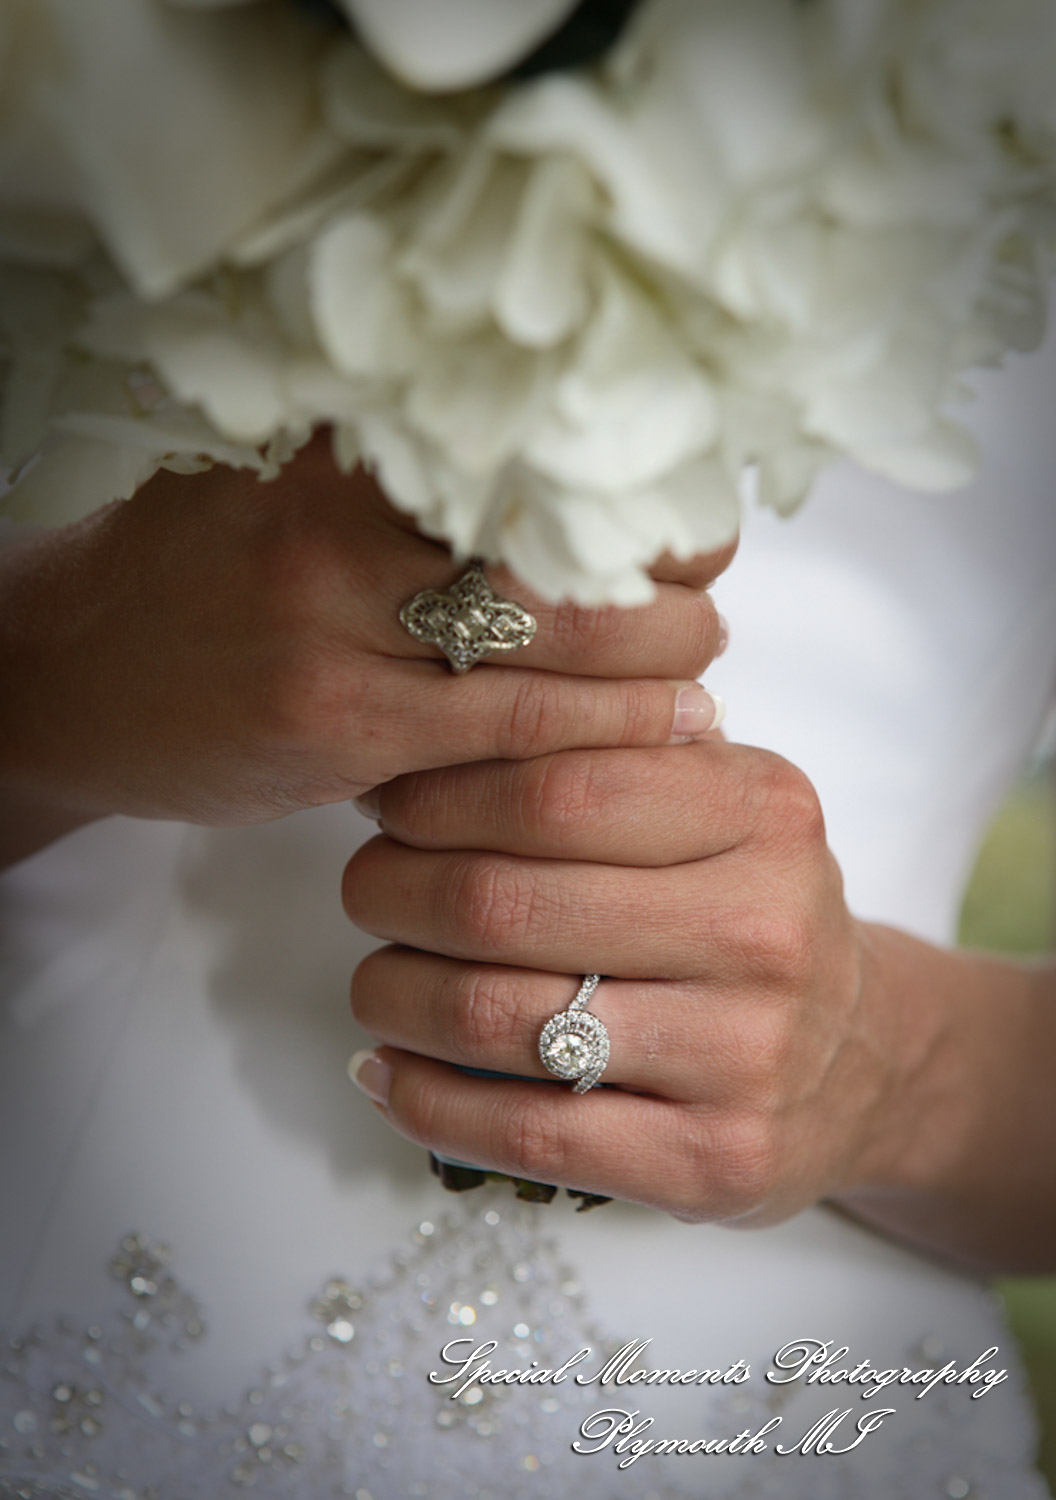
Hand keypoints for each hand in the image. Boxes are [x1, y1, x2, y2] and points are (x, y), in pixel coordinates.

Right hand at [0, 434, 729, 835]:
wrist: (63, 678)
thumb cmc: (190, 579)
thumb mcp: (278, 491)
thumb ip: (399, 484)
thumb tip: (561, 490)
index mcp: (334, 454)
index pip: (528, 445)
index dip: (631, 473)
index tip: (688, 499)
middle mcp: (338, 529)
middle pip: (560, 537)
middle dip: (667, 567)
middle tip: (712, 581)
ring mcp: (335, 634)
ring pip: (554, 638)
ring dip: (659, 654)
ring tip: (702, 655)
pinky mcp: (339, 732)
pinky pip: (511, 732)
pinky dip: (606, 728)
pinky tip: (666, 724)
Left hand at [343, 739, 883, 1223]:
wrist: (866, 1062)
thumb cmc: (752, 913)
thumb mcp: (725, 806)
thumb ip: (611, 755)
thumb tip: (430, 744)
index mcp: (763, 814)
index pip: (558, 787)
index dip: (441, 797)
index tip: (389, 805)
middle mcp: (766, 929)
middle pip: (505, 903)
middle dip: (391, 892)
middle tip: (366, 891)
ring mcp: (746, 1056)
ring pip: (497, 1018)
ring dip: (392, 996)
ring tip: (374, 982)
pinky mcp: (715, 1162)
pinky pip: (522, 1132)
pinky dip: (423, 1100)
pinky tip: (389, 1072)